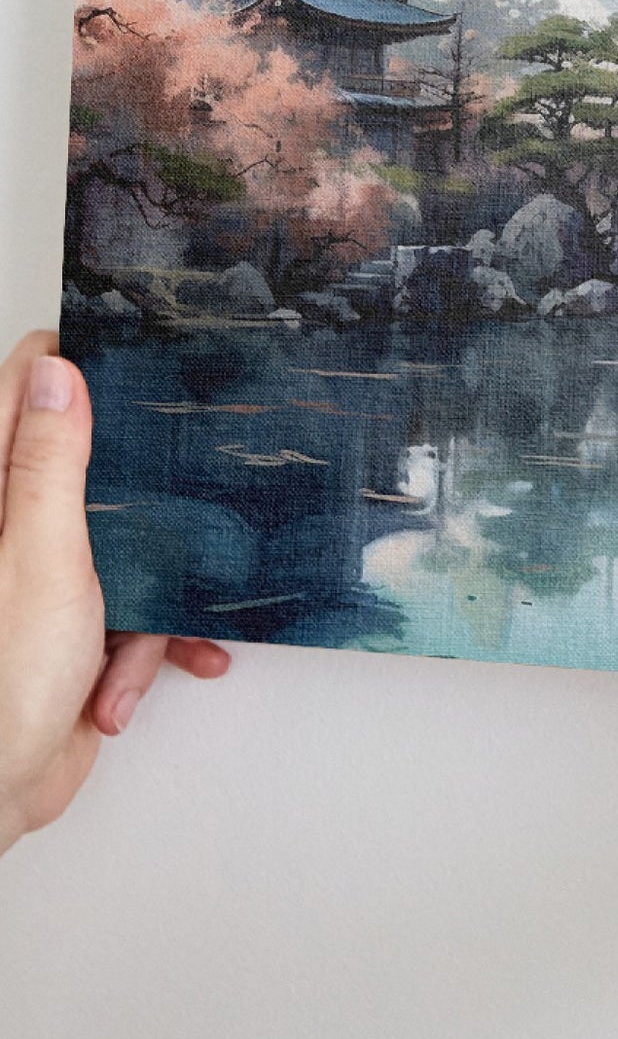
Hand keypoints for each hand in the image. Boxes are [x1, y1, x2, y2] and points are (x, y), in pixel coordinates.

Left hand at [0, 331, 228, 854]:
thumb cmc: (3, 683)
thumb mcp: (41, 557)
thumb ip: (50, 464)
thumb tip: (57, 373)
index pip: (21, 394)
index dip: (70, 368)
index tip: (129, 354)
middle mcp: (12, 530)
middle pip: (87, 466)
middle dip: (143, 491)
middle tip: (179, 482)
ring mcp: (43, 578)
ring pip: (128, 542)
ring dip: (152, 594)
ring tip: (140, 638)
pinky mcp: (73, 624)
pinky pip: (134, 609)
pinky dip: (146, 645)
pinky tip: (134, 681)